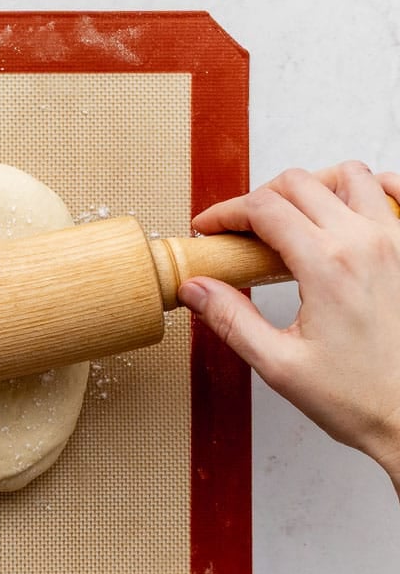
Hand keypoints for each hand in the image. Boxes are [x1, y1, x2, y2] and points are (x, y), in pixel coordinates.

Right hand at [177, 162, 399, 486]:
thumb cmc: (360, 398)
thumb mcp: (279, 364)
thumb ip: (231, 319)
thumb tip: (194, 287)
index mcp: (328, 266)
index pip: (263, 209)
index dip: (225, 213)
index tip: (209, 230)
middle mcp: (367, 242)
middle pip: (299, 184)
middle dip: (258, 200)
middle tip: (241, 231)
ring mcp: (398, 241)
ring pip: (349, 175)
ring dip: (312, 187)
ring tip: (293, 217)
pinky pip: (398, 190)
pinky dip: (372, 186)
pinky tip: (351, 208)